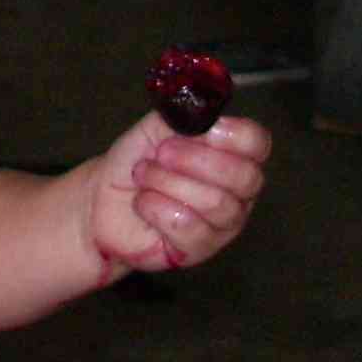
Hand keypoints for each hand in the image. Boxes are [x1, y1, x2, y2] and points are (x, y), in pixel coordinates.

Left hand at [88, 111, 269, 278]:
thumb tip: (202, 114)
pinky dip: (157, 207)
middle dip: (195, 160)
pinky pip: (191, 227)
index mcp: (233, 155)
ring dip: (168, 183)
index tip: (205, 130)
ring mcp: (224, 223)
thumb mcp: (154, 129)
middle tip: (160, 154)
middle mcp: (238, 191)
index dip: (235, 135)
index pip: (257, 143)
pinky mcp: (201, 248)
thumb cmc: (137, 161)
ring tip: (144, 176)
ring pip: (217, 203)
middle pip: (245, 177)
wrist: (104, 198)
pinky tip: (143, 202)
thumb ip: (180, 118)